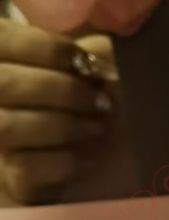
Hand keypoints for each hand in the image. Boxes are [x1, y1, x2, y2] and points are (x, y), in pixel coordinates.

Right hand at [0, 20, 114, 203]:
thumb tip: (99, 56)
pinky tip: (88, 161)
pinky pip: (24, 168)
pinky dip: (63, 162)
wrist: (107, 176)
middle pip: (4, 83)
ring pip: (7, 126)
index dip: (45, 46)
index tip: (86, 62)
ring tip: (97, 129)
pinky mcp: (10, 180)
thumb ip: (92, 54)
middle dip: (61, 89)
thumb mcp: (92, 76)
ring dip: (62, 125)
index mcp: (3, 62)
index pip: (4, 39)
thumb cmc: (94, 114)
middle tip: (101, 102)